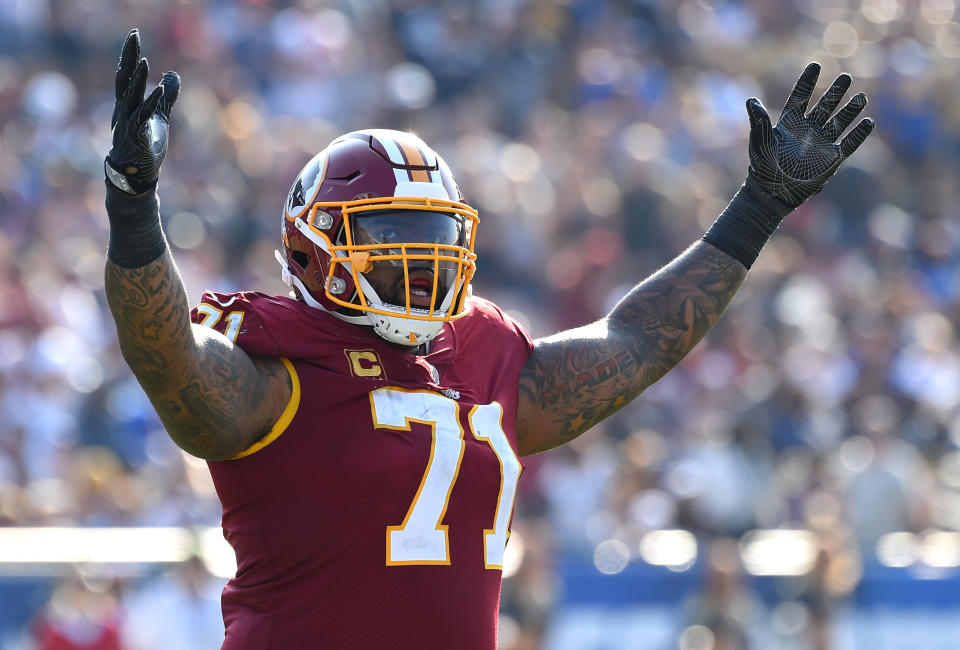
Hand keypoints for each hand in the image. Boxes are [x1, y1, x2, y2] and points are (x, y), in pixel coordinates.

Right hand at [105, 29, 180, 194]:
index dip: (130, 54)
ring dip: (137, 79)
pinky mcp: (136, 136)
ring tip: (143, 60)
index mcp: (128, 103)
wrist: (136, 174)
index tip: (134, 34)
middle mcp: (124, 109)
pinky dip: (150, 103)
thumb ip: (165, 96)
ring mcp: (128, 122)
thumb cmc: (145, 144)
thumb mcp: (159, 116)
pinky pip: (142, 117)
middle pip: (124, 78)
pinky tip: (158, 91)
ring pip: (130, 96)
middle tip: (133, 35)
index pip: (127, 74)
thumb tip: (173, 75)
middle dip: (129, 57)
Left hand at [745, 62, 874, 208]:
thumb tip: (750, 101)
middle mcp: (808, 129)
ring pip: (840, 121)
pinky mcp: (832, 159)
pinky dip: (858, 134)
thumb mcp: (760, 143)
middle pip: (825, 105)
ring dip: (850, 110)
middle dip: (835, 91)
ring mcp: (821, 143)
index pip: (801, 97)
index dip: (807, 82)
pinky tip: (868, 123)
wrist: (773, 193)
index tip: (815, 65)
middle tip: (846, 77)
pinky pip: (849, 143)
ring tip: (861, 97)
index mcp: (790, 123)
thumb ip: (759, 122)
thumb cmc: (763, 167)